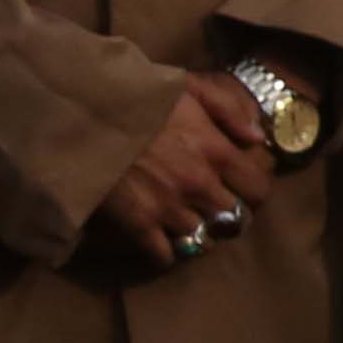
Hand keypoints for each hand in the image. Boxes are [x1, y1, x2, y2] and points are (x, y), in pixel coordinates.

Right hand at [93, 73, 279, 271]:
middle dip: (232, 216)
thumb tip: (258, 139)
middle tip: (220, 210)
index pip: (259, 189)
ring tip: (192, 224)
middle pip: (236, 220)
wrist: (84, 113)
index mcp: (216, 152)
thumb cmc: (138, 95)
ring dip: (201, 234)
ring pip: (204, 241)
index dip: (255, 192)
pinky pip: (165, 255)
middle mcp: (199, 185)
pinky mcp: (139, 224)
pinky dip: (168, 252)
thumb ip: (229, 110)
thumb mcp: (189, 87)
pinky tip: (165, 240)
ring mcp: (169, 208)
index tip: (245, 189)